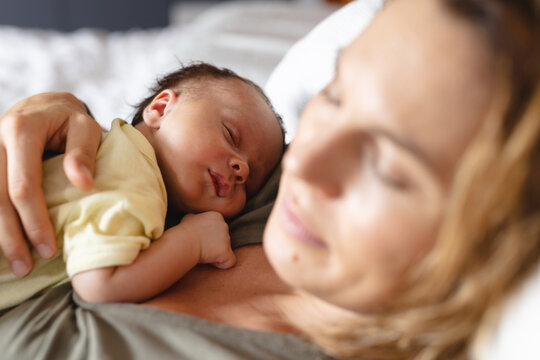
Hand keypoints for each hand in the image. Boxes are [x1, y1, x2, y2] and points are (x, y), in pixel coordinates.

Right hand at [0, 92, 101, 276]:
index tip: (48, 249)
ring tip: (13, 264)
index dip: (34, 220)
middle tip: (25, 266)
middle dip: (10, 236)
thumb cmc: (69, 120)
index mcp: (21, 131)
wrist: (44, 105)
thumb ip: (83, 152)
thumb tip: (84, 184)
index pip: (23, 185)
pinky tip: (1, 243)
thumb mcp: (84, 127)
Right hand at [180, 211, 236, 268]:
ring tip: (203, 253)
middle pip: (224, 238)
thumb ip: (196, 218)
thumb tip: (194, 219)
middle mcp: (224, 225)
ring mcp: (226, 238)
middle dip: (214, 245)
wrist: (183, 242)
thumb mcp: (188, 218)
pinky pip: (229, 261)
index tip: (200, 239)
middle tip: (201, 247)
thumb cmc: (184, 232)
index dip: (210, 236)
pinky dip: (222, 264)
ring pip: (225, 250)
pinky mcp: (226, 251)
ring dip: (216, 254)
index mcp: (216, 216)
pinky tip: (211, 262)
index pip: (218, 228)